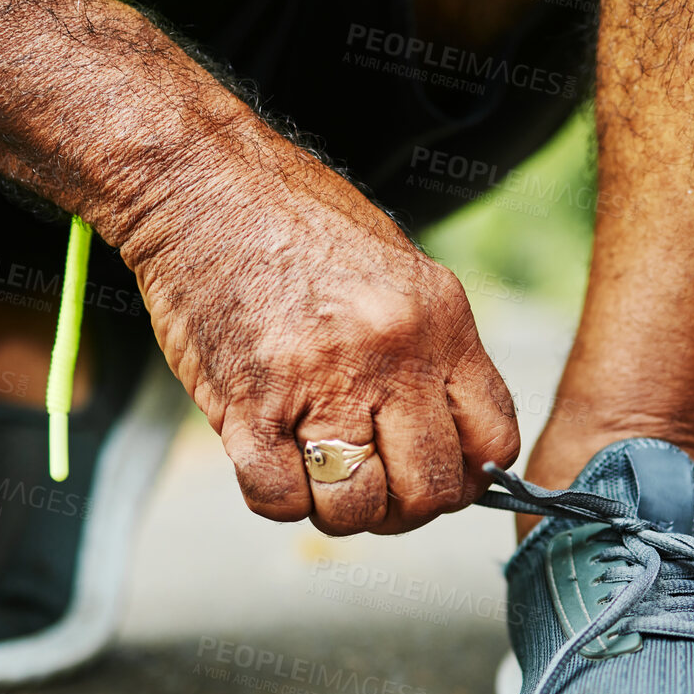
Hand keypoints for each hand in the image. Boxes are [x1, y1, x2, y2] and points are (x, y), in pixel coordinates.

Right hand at [119, 139, 518, 535]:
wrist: (200, 184)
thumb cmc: (293, 221)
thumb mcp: (397, 270)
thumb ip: (429, 350)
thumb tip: (451, 434)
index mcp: (438, 320)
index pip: (492, 439)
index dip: (468, 476)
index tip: (440, 475)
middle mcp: (389, 355)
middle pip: (428, 489)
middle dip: (404, 509)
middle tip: (375, 488)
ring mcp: (318, 382)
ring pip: (355, 508)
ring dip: (338, 509)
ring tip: (319, 474)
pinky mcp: (247, 404)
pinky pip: (278, 499)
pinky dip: (276, 498)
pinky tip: (270, 461)